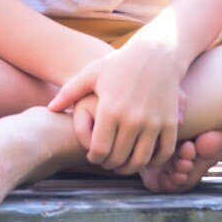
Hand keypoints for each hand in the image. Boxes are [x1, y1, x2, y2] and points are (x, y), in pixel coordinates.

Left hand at [49, 41, 185, 173]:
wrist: (158, 53)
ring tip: (124, 163)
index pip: (99, 151)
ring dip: (130, 167)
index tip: (94, 155)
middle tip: (107, 161)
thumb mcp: (92, 73)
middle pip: (118, 158)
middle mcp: (133, 119)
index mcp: (110, 110)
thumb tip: (50, 109)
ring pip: (140, 160)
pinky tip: (146, 158)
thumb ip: (69, 92)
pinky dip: (155, 161)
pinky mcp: (171, 121)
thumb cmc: (121, 64)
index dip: (94, 158)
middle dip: (110, 164)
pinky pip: (164, 151)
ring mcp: (154, 121)